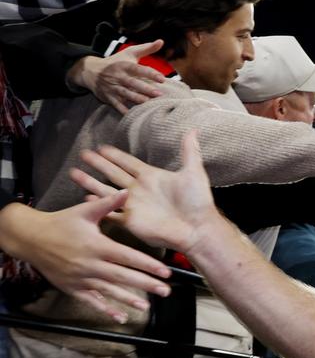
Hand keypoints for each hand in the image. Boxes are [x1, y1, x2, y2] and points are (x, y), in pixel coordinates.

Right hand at [0, 199, 170, 321]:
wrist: (31, 238)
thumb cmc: (60, 223)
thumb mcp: (84, 211)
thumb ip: (107, 204)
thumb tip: (127, 192)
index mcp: (97, 246)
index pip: (127, 257)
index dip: (148, 265)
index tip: (165, 271)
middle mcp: (90, 264)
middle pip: (123, 276)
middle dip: (146, 284)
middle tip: (165, 291)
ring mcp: (81, 278)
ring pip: (109, 291)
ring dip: (128, 299)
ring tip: (146, 306)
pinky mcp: (72, 287)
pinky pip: (91, 301)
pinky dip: (105, 309)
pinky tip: (119, 317)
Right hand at [70, 130, 218, 255]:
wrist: (197, 228)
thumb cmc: (198, 202)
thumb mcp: (193, 172)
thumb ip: (190, 151)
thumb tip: (193, 129)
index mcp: (151, 177)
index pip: (128, 163)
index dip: (115, 155)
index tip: (101, 147)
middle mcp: (139, 190)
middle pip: (113, 173)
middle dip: (98, 164)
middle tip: (83, 154)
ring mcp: (133, 206)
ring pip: (106, 191)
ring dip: (90, 182)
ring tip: (74, 173)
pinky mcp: (130, 222)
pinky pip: (110, 212)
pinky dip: (98, 206)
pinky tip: (85, 198)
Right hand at [71, 41, 166, 114]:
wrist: (90, 71)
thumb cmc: (116, 62)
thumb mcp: (129, 53)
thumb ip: (146, 48)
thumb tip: (161, 41)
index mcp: (124, 65)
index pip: (138, 69)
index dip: (150, 73)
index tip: (162, 78)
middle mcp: (118, 76)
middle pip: (132, 83)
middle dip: (145, 89)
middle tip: (159, 94)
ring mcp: (112, 87)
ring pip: (125, 94)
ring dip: (137, 99)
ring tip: (148, 103)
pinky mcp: (108, 97)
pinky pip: (117, 105)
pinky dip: (124, 110)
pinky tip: (132, 115)